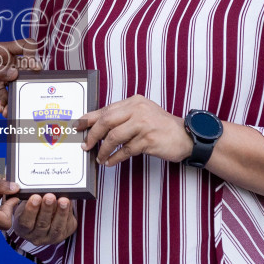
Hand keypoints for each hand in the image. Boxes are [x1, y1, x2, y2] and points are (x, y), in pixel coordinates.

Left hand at [0, 39, 42, 110]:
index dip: (33, 54)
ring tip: (7, 107)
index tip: (34, 67)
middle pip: (24, 69)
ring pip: (16, 87)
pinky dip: (5, 105)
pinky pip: (6, 98)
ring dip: (15, 97)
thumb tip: (15, 73)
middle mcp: (3, 64)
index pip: (23, 46)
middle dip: (28, 80)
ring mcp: (0, 78)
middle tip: (28, 90)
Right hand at [7, 192, 78, 245]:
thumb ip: (32, 199)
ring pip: (56, 227)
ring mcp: (50, 238)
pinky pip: (67, 225)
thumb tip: (41, 189)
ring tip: (63, 200)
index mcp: (23, 229)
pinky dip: (68, 213)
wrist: (41, 219)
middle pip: (42, 224)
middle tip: (50, 196)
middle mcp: (36, 236)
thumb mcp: (26, 205)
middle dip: (47, 209)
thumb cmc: (32, 210)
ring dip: (61, 212)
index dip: (30, 210)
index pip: (25, 222)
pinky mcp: (64, 235)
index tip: (35, 197)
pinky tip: (68, 203)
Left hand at [75, 96, 192, 166]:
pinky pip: (125, 150)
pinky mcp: (148, 140)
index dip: (89, 118)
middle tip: (86, 145)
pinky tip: (111, 162)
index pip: (106, 109)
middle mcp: (138, 110)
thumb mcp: (142, 115)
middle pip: (106, 121)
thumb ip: (123, 117)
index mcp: (134, 102)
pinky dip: (115, 157)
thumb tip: (98, 127)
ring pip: (114, 137)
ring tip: (100, 157)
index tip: (78, 126)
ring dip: (104, 150)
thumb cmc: (162, 127)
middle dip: (93, 135)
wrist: (186, 137)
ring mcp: (143, 124)